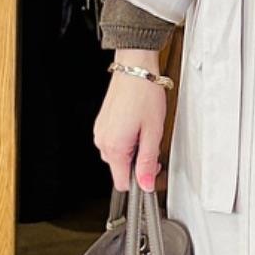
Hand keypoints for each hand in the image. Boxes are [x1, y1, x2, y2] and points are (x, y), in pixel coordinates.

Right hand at [93, 64, 167, 191]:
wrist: (134, 69)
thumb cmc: (144, 94)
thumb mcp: (153, 132)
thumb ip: (148, 162)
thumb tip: (145, 184)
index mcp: (114, 147)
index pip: (122, 183)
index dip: (140, 182)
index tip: (152, 172)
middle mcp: (102, 141)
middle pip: (120, 169)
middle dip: (138, 163)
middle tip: (153, 143)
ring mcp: (100, 132)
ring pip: (118, 156)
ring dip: (132, 150)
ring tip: (145, 130)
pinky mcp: (102, 124)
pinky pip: (114, 142)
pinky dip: (126, 140)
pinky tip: (136, 125)